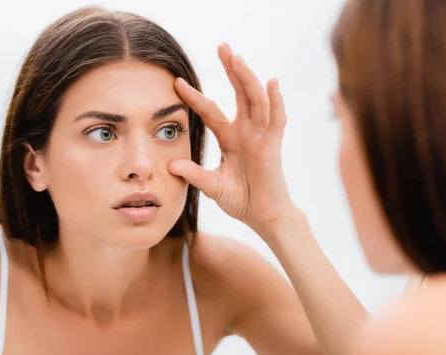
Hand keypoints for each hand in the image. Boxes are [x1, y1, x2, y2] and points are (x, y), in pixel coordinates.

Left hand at [169, 44, 301, 234]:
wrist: (262, 216)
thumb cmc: (240, 200)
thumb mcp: (211, 185)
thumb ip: (193, 174)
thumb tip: (169, 165)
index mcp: (230, 137)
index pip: (210, 111)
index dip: (194, 97)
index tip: (176, 82)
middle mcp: (246, 131)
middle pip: (238, 93)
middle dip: (231, 70)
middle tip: (222, 47)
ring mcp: (261, 136)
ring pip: (255, 100)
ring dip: (246, 78)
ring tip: (236, 58)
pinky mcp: (273, 145)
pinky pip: (276, 119)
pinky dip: (276, 101)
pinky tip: (271, 83)